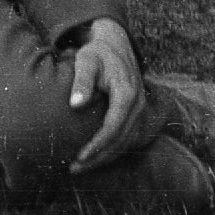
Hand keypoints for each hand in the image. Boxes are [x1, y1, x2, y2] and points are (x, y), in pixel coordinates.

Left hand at [68, 18, 151, 173]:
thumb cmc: (97, 53)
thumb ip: (82, 81)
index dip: (98, 145)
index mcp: (127, 93)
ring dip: (104, 158)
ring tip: (80, 168)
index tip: (80, 157)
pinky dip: (111, 151)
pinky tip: (94, 158)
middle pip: (121, 140)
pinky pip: (126, 138)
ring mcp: (140, 111)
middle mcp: (138, 104)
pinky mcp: (136, 114)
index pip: (114, 126)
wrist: (116, 45)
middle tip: (74, 169)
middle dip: (98, 158)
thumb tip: (75, 104)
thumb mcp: (86, 61)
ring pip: (125, 143)